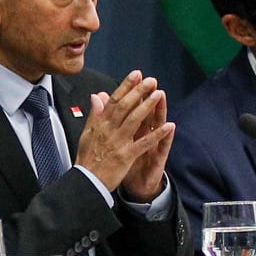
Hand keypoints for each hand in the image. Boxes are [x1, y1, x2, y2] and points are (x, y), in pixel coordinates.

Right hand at [73, 72, 173, 202]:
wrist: (87, 182)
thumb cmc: (88, 158)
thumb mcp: (87, 133)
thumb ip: (95, 114)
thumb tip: (97, 95)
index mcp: (100, 124)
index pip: (114, 100)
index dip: (126, 86)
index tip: (136, 74)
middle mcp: (109, 130)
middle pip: (125, 106)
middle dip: (139, 92)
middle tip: (151, 80)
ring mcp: (118, 143)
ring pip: (135, 120)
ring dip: (148, 106)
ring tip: (159, 94)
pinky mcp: (126, 156)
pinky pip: (144, 143)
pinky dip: (157, 134)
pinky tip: (169, 126)